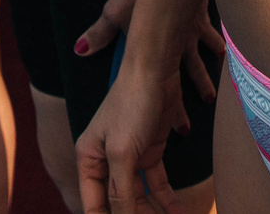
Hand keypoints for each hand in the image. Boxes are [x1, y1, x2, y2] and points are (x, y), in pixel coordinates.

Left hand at [74, 0, 223, 105]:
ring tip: (211, 96)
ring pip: (201, 59)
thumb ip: (100, 33)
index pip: (167, 86)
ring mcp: (192, 32)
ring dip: (206, 76)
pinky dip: (217, 42)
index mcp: (158, 50)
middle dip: (192, 96)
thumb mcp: (115, 13)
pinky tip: (223, 51)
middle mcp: (179, 46)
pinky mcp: (202, 16)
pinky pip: (212, 33)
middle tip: (197, 117)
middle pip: (189, 76)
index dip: (175, 109)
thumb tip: (79, 50)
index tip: (181, 128)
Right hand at [75, 59, 191, 213]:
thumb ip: (120, 192)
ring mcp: (128, 157)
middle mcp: (105, 160)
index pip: (94, 206)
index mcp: (88, 159)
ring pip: (139, 198)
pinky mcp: (149, 152)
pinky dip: (168, 201)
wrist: (155, 70)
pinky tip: (180, 213)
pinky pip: (156, 185)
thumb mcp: (122, 152)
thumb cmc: (131, 104)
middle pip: (118, 204)